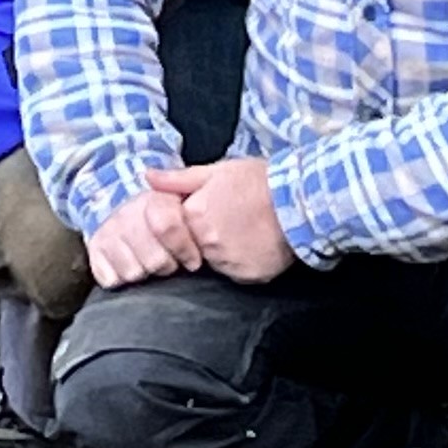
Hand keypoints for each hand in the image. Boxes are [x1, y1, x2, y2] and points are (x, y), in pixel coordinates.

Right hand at [85, 178, 205, 288]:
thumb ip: (183, 181)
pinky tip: (128, 267)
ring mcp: (108, 233)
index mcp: (152, 199)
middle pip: (154, 260)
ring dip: (144, 273)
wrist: (118, 204)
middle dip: (167, 266)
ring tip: (148, 263)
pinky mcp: (95, 251)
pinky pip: (110, 279)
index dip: (184, 249)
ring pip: (133, 272)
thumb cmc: (160, 207)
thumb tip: (154, 177)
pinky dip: (120, 279)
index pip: (168, 226)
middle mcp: (126, 215)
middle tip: (169, 261)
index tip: (192, 259)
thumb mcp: (182, 190)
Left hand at [151, 158, 296, 283]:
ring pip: (215, 262)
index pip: (178, 228)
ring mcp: (228, 261)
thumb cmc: (257, 181)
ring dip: (224, 251)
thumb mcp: (216, 171)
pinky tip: (255, 245)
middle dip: (207, 237)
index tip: (210, 213)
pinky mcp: (248, 276)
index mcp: (194, 214)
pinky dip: (242, 263)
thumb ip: (179, 179)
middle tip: (231, 221)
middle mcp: (207, 242)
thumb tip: (148, 177)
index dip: (192, 221)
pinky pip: (236, 273)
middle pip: (195, 247)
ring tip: (245, 231)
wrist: (299, 199)